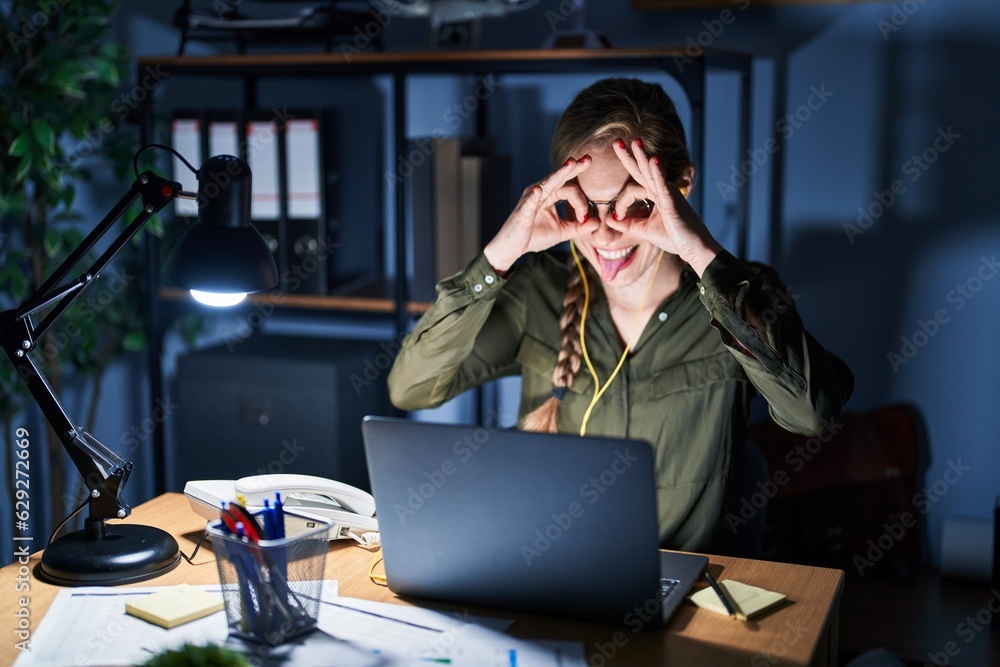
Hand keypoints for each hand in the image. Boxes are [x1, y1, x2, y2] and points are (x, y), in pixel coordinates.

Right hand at [484, 157, 599, 274]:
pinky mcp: (523, 211)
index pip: (570, 189)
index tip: (584, 218)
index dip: (581, 202)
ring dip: (559, 174)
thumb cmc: (534, 236)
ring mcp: (531, 199)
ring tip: (571, 164)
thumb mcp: (562, 232)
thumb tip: (598, 222)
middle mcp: (541, 192)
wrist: (513, 247)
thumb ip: (579, 227)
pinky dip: (534, 196)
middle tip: (588, 159)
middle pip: (560, 177)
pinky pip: (530, 202)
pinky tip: (538, 190)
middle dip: (574, 168)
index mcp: (551, 195)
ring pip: (548, 184)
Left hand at [607, 139, 721, 275]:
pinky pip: (662, 184)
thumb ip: (627, 224)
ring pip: (650, 173)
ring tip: (634, 142)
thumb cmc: (674, 237)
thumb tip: (609, 220)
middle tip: (616, 142)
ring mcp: (668, 193)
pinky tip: (653, 160)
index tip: (617, 217)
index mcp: (655, 194)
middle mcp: (662, 190)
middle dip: (629, 156)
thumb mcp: (644, 231)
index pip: (631, 189)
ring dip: (642, 157)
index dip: (620, 202)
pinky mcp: (672, 201)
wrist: (693, 248)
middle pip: (641, 170)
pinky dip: (657, 173)